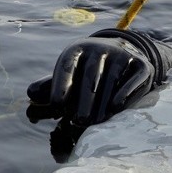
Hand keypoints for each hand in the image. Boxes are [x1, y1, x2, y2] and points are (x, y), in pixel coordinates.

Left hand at [27, 28, 171, 127]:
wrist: (122, 54)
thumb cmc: (86, 72)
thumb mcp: (68, 75)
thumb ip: (49, 86)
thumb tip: (30, 93)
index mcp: (77, 50)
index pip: (67, 67)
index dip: (61, 86)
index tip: (56, 106)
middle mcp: (99, 49)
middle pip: (90, 77)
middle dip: (83, 101)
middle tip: (77, 122)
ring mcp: (121, 55)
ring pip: (111, 81)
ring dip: (103, 103)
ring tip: (95, 123)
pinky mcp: (141, 64)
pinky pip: (133, 79)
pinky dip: (125, 93)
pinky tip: (116, 108)